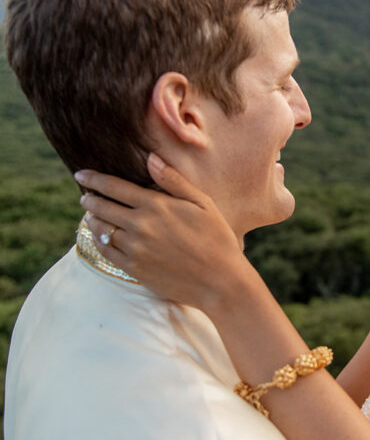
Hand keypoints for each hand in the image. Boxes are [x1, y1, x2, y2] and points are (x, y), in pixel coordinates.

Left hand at [76, 154, 240, 311]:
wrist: (219, 280)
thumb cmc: (216, 238)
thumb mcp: (202, 203)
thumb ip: (173, 180)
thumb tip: (150, 158)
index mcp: (156, 205)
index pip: (114, 187)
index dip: (94, 179)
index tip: (80, 174)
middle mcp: (140, 225)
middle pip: (102, 207)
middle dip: (89, 199)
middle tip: (85, 196)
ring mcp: (135, 248)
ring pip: (100, 229)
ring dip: (92, 219)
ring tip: (91, 215)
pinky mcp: (133, 268)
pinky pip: (106, 251)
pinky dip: (98, 241)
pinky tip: (101, 237)